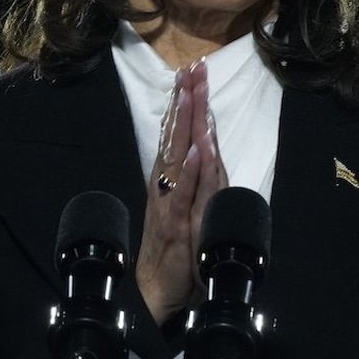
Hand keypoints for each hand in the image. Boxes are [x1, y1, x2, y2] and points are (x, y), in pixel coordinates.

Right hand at [135, 59, 227, 324]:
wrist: (156, 290)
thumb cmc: (173, 248)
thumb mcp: (188, 206)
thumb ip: (196, 177)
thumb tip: (203, 145)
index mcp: (171, 177)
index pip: (180, 132)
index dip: (186, 101)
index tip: (192, 71)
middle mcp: (167, 183)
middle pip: (178, 135)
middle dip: (186, 100)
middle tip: (191, 69)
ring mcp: (170, 200)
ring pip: (178, 156)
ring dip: (185, 125)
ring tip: (190, 94)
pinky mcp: (175, 223)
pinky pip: (183, 193)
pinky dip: (189, 171)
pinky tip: (196, 151)